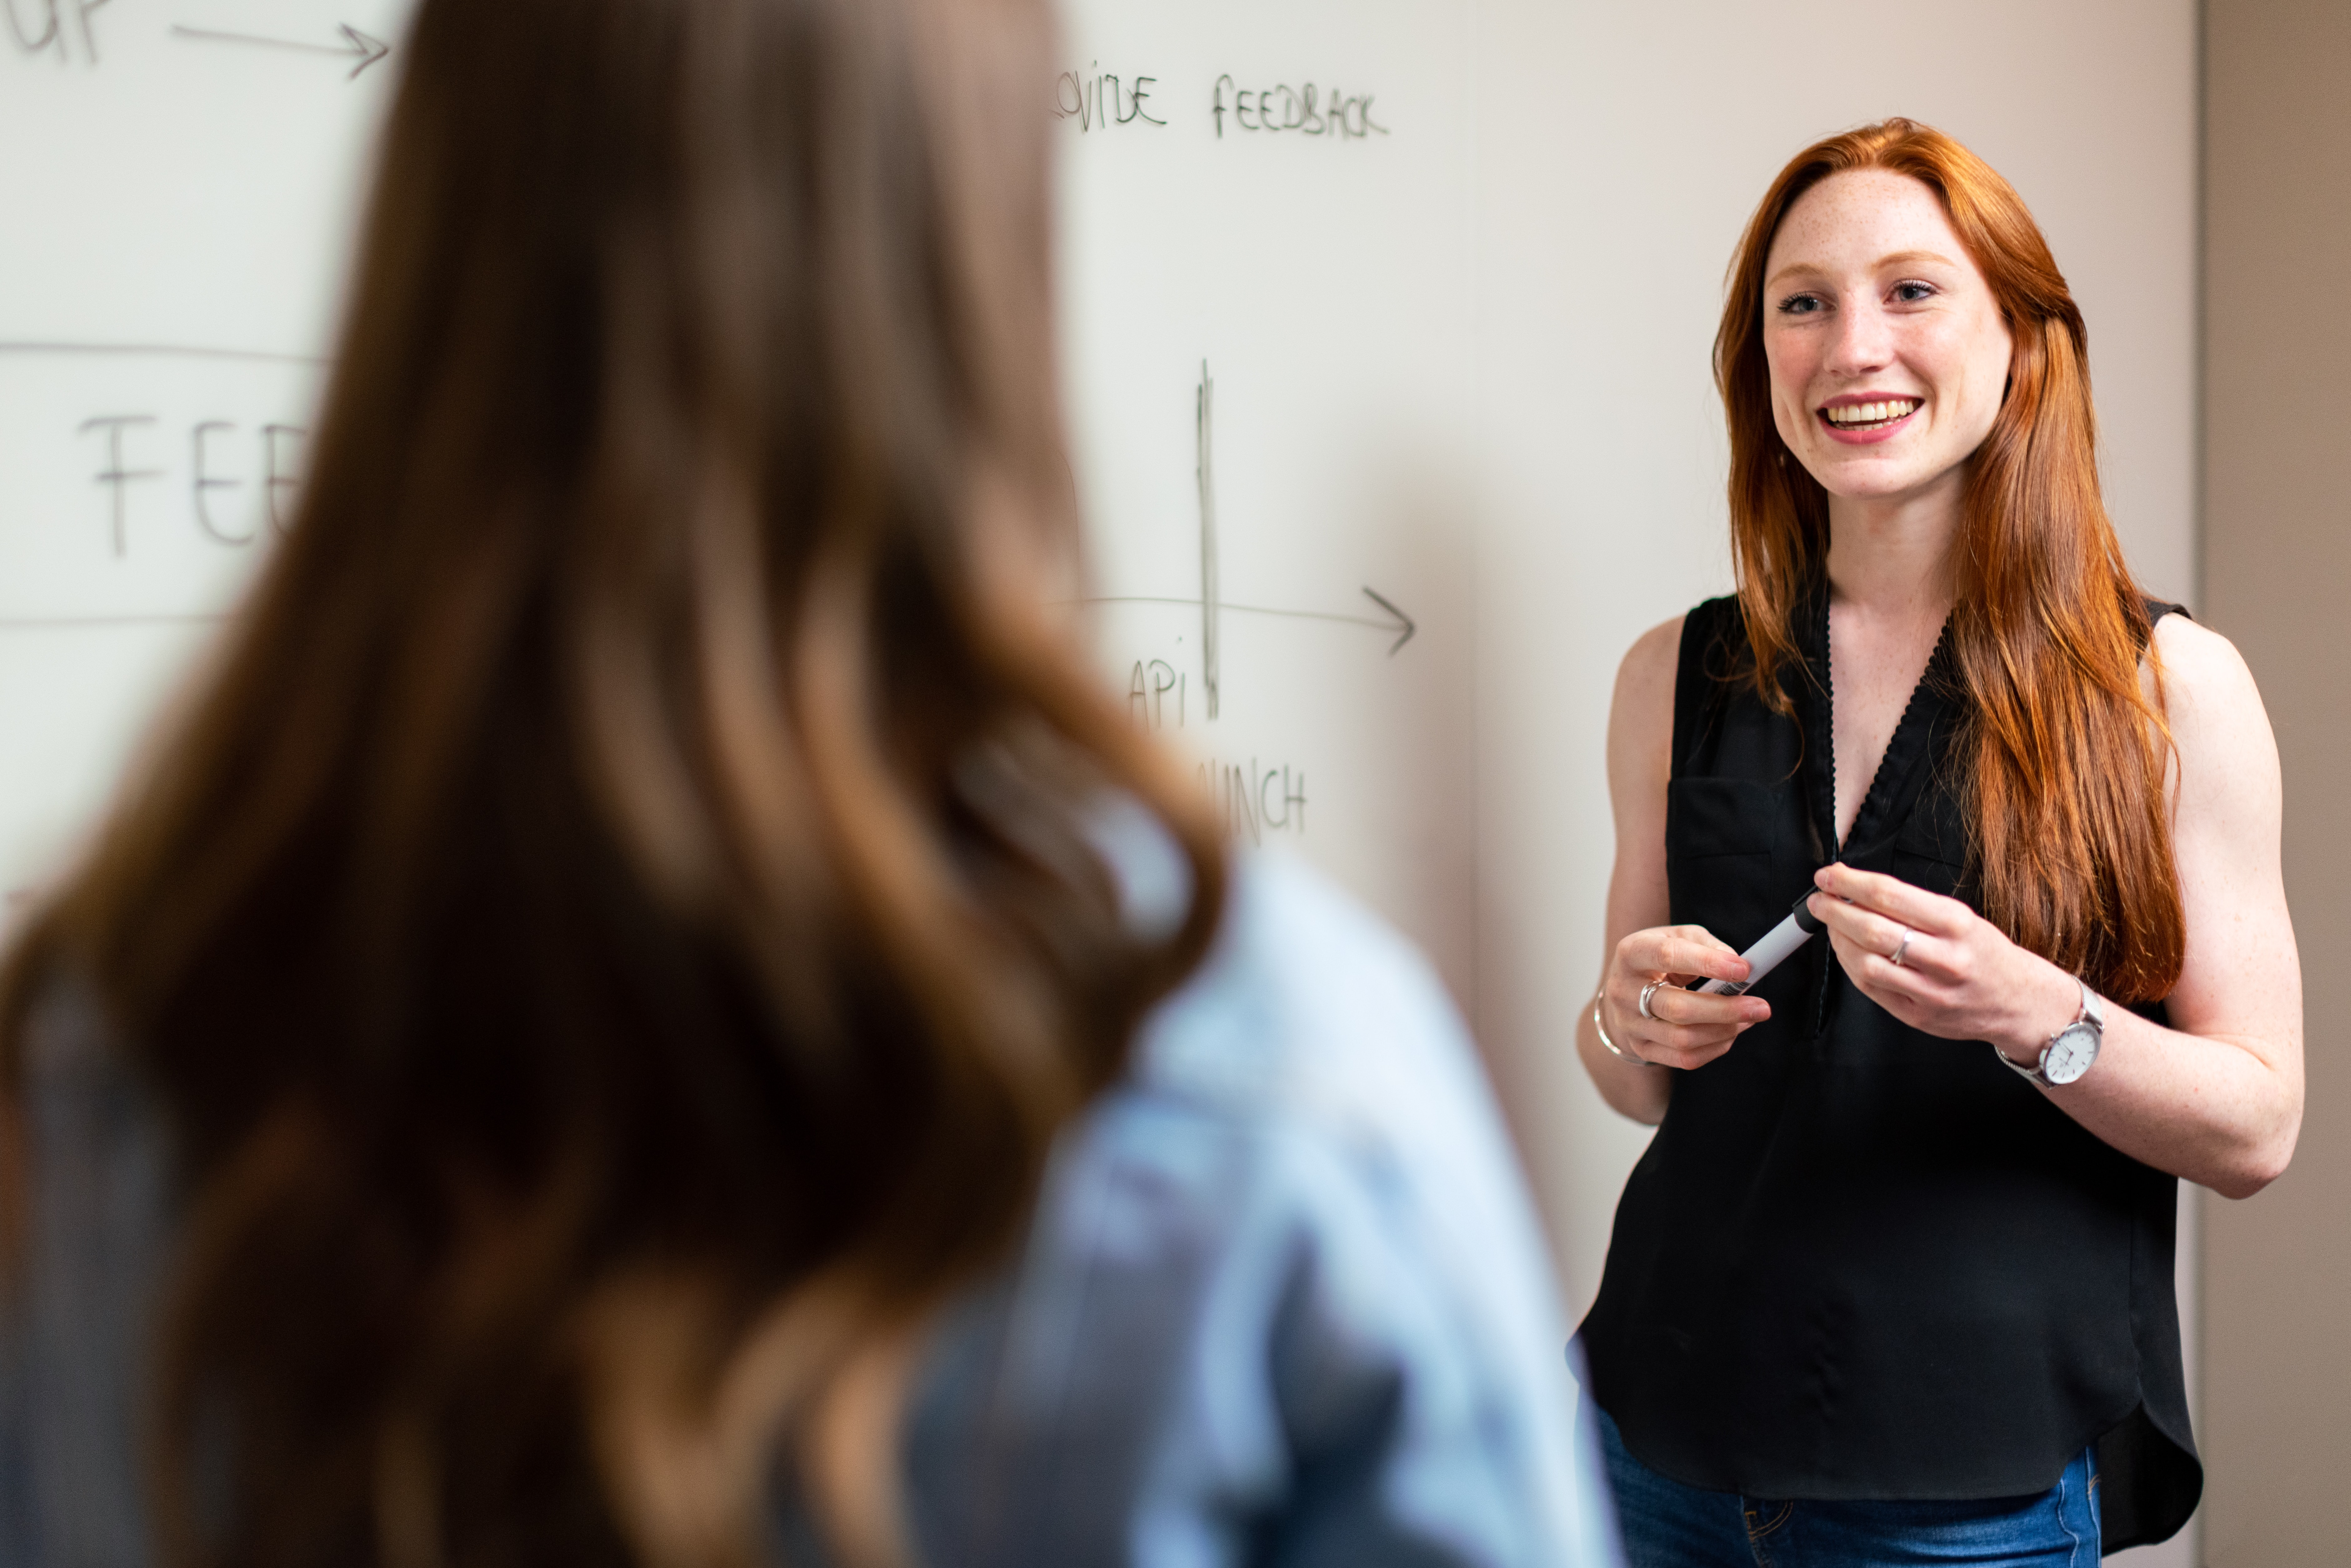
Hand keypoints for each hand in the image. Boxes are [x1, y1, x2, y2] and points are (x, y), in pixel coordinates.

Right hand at [1599, 924, 1769, 1069]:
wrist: (1628, 988)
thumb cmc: (1660, 957)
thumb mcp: (1680, 937)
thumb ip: (1708, 945)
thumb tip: (1738, 966)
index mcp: (1631, 953)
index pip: (1667, 956)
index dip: (1707, 963)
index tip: (1744, 970)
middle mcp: (1623, 990)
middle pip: (1677, 1008)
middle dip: (1725, 1010)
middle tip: (1761, 1007)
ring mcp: (1629, 1024)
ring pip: (1682, 1038)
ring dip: (1724, 1031)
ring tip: (1749, 1018)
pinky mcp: (1640, 1048)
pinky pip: (1684, 1058)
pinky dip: (1715, 1048)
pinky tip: (1730, 1033)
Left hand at [1807, 863, 2076, 1060]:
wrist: (2019, 1002)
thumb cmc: (1985, 953)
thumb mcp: (1961, 917)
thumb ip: (1912, 905)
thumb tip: (1858, 888)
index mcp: (1957, 924)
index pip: (1890, 896)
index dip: (1850, 883)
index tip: (1829, 875)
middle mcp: (1945, 959)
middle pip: (1873, 930)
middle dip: (1835, 911)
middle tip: (1819, 899)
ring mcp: (1931, 992)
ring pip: (1866, 964)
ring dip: (1838, 940)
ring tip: (1830, 924)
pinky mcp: (1917, 1016)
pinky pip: (1871, 989)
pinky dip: (1850, 966)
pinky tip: (1845, 950)